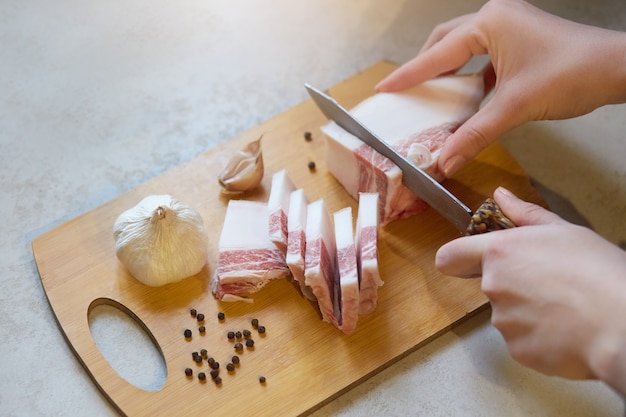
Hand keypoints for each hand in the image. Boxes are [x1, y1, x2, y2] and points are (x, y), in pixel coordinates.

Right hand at [376, 0, 625, 176]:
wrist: (617, 68)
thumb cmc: (572, 74)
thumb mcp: (515, 107)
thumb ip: (475, 134)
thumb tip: (445, 159)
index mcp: (489, 24)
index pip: (437, 53)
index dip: (408, 75)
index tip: (384, 88)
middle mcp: (496, 16)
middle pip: (446, 41)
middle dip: (425, 66)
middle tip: (406, 89)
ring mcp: (510, 24)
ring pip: (464, 45)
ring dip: (448, 67)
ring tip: (432, 92)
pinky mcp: (521, 37)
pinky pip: (484, 53)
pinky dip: (471, 73)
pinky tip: (468, 94)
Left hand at [435, 187, 625, 394]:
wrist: (621, 324)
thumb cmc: (598, 272)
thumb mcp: (564, 231)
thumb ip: (525, 214)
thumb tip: (501, 196)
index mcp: (500, 252)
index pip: (450, 256)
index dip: (457, 260)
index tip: (468, 263)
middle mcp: (493, 286)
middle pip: (491, 285)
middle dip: (514, 285)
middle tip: (552, 285)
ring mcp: (503, 321)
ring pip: (508, 314)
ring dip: (528, 313)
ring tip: (565, 309)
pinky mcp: (517, 350)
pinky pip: (522, 341)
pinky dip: (540, 338)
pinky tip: (566, 330)